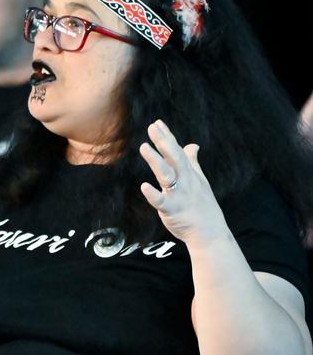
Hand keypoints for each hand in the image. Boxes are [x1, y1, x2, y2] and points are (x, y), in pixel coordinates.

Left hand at [139, 119, 225, 243]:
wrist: (210, 231)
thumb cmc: (203, 205)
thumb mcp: (200, 180)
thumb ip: (192, 162)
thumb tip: (192, 145)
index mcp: (189, 173)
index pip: (177, 151)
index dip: (167, 137)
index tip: (157, 123)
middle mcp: (185, 181)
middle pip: (174, 158)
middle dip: (163, 142)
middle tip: (152, 128)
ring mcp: (178, 195)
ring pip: (167, 175)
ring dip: (156, 161)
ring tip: (144, 147)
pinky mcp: (171, 210)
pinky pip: (161, 201)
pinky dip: (153, 194)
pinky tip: (144, 187)